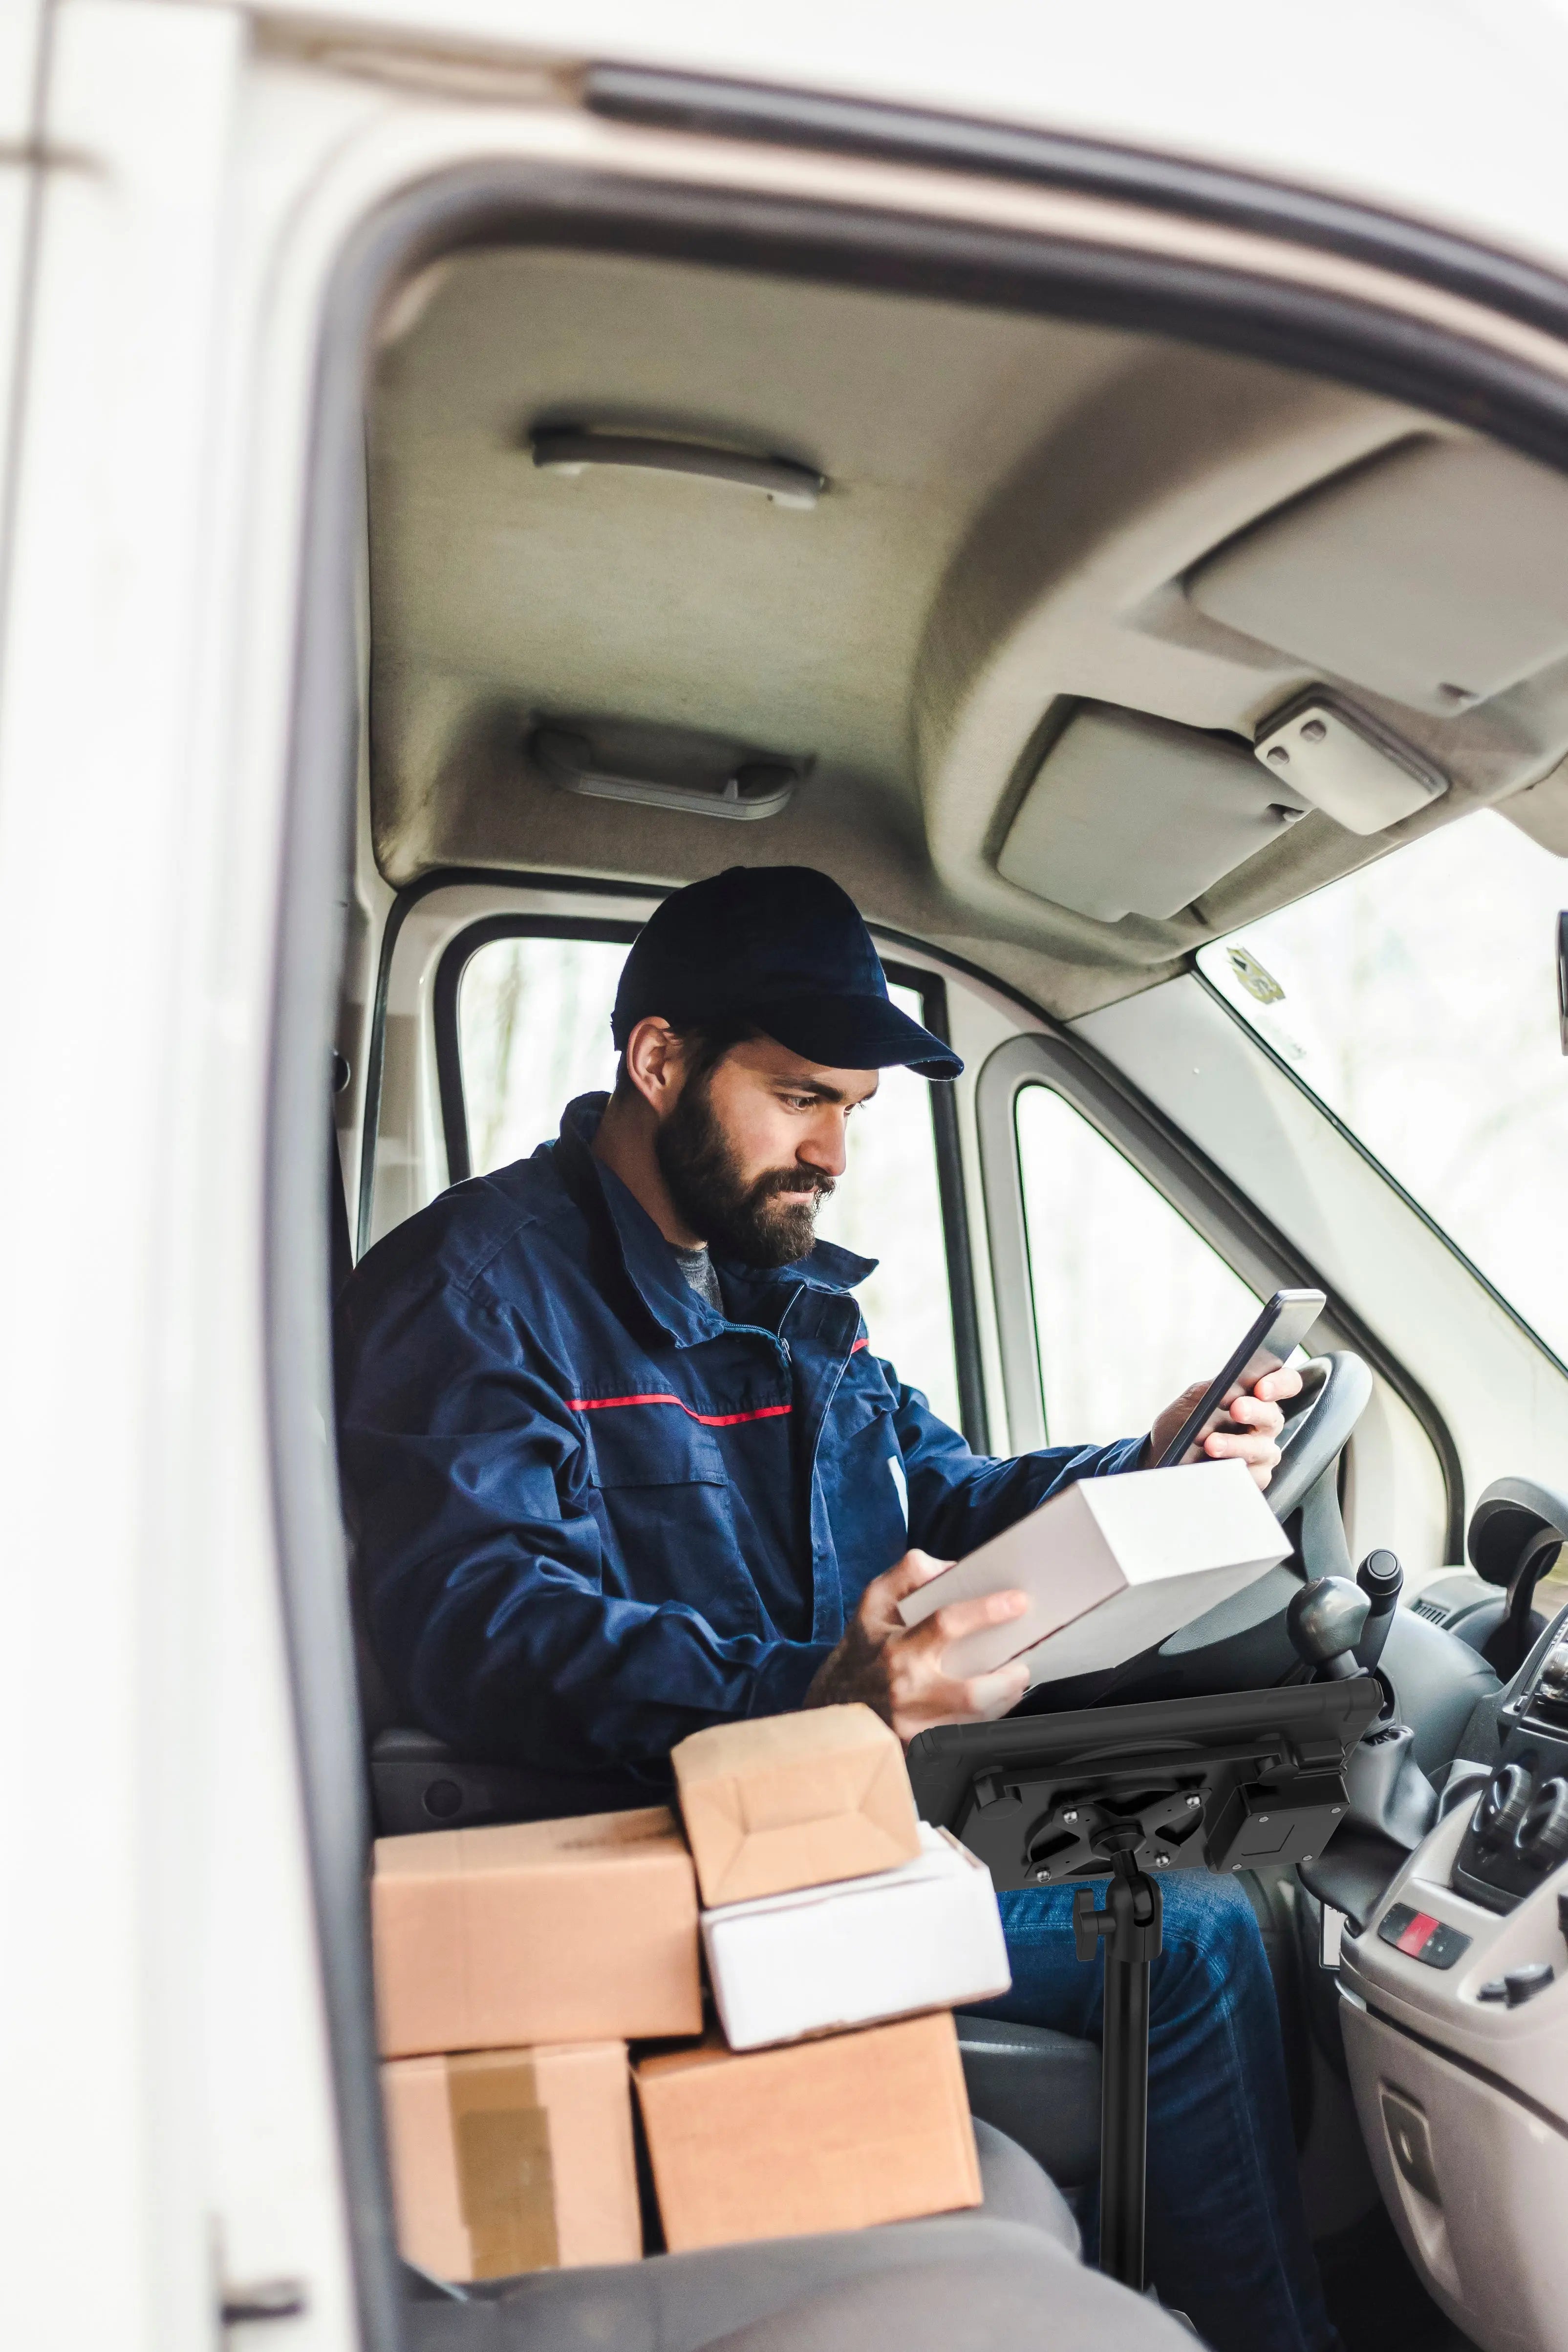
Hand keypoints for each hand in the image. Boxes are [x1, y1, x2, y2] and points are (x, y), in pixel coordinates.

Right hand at [804, 1548, 1031, 1743]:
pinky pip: (964, 1735)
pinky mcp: (917, 1746)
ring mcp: (912, 1723)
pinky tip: (992, 1703)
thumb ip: (910, 1574)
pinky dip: (985, 1719)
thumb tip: (953, 1568)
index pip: (947, 1623)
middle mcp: (906, 1688)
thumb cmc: (862, 1646)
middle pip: (972, 1692)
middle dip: (1008, 1679)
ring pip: (974, 1720)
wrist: (833, 1698)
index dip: (987, 1611)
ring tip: (1012, 1682)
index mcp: (897, 1647)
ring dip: (1003, 1701)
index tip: (1019, 1602)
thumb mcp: (875, 1599)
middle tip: (1022, 1665)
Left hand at [1149, 1364, 1302, 1487]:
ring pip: (1261, 1450)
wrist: (1163, 1453)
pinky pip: (1252, 1477)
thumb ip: (1212, 1389)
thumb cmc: (1184, 1421)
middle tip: (1236, 1409)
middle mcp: (1265, 1424)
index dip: (1281, 1383)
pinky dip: (1232, 1471)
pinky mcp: (1254, 1478)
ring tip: (1212, 1444)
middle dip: (1255, 1411)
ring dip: (1236, 1445)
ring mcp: (1263, 1452)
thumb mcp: (1194, 1399)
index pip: (1286, 1383)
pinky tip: (1215, 1467)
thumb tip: (1225, 1388)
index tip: (1262, 1387)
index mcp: (1258, 1397)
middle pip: (1273, 1417)